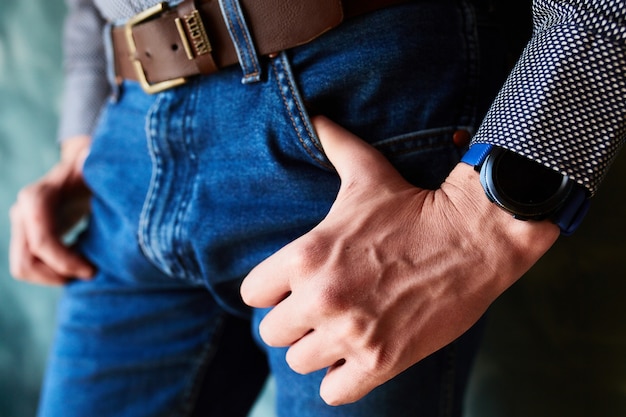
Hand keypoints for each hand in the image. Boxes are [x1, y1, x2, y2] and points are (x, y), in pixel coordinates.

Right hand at [9, 135, 94, 284]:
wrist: (83, 168)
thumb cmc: (93, 168)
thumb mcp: (95, 167)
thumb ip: (91, 163)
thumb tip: (88, 155)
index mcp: (36, 199)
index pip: (42, 243)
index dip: (66, 263)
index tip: (92, 270)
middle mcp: (22, 212)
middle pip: (26, 263)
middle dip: (58, 275)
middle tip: (90, 272)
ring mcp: (21, 225)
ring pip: (23, 269)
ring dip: (54, 277)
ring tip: (85, 269)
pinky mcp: (27, 236)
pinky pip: (30, 266)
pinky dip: (53, 272)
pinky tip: (79, 262)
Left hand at [241, 116, 559, 404]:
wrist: (474, 238)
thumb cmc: (413, 207)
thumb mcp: (366, 173)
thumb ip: (333, 144)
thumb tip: (317, 114)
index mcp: (305, 256)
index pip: (252, 295)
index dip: (270, 291)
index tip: (291, 288)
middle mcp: (321, 298)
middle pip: (272, 333)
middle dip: (294, 322)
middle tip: (321, 309)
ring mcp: (351, 333)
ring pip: (301, 362)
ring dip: (317, 350)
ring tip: (341, 330)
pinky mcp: (382, 360)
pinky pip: (335, 392)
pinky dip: (342, 380)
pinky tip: (357, 357)